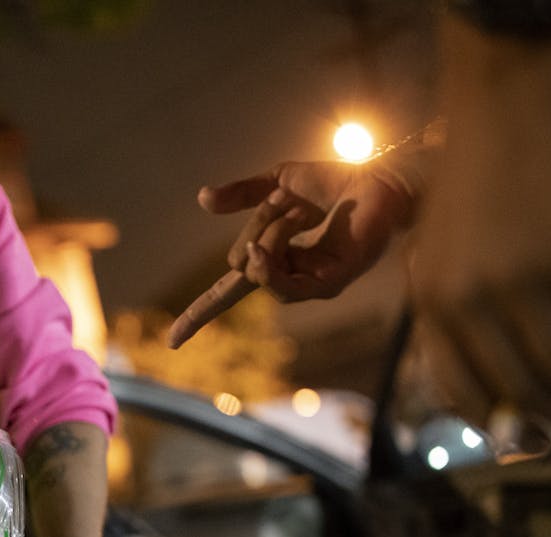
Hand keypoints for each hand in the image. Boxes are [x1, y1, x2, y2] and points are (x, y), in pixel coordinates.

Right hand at [168, 158, 416, 347]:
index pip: (225, 294)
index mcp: (274, 261)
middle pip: (241, 264)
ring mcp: (310, 285)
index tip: (171, 343)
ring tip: (300, 209)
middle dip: (255, 226)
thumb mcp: (278, 182)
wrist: (379, 179)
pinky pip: (283, 283)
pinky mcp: (330, 284)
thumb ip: (242, 195)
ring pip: (260, 271)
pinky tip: (270, 242)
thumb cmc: (335, 182)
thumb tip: (202, 200)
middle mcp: (290, 279)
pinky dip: (271, 261)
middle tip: (287, 200)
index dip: (198, 316)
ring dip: (272, 232)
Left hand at [408, 12, 550, 436]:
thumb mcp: (447, 240)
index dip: (506, 425)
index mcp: (430, 297)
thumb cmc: (487, 161)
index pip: (463, 390)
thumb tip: (506, 368)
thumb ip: (464, 300)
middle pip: (523, 391)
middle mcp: (468, 298)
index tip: (538, 438)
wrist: (514, 87)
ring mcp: (522, 280)